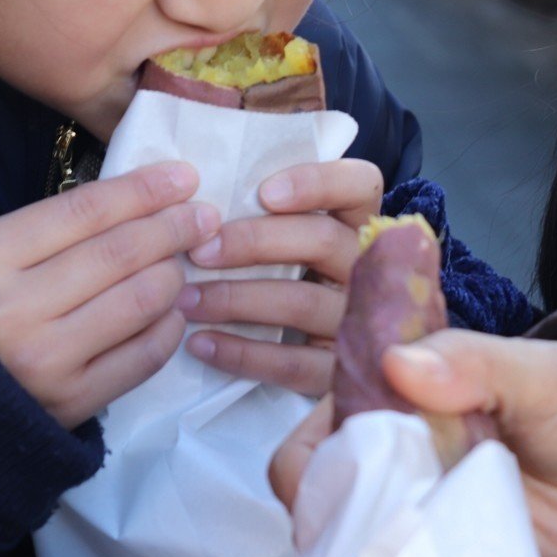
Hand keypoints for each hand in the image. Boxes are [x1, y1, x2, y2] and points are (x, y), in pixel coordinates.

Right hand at [0, 162, 219, 427]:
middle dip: (174, 227)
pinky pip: (145, 354)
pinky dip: (169, 326)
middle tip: (205, 217)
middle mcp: (10, 308)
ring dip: (174, 276)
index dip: (144, 190)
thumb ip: (56, 228)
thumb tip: (150, 199)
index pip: (85, 210)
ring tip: (181, 267)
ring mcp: (43, 359)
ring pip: (141, 299)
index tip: (184, 177)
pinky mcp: (72, 401)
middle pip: (120, 253)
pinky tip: (171, 312)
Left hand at [177, 159, 383, 395]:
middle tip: (200, 251)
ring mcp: (360, 323)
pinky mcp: (342, 372)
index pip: (359, 185)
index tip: (264, 193)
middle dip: (254, 242)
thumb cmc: (294, 280)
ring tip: (186, 300)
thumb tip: (200, 199)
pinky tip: (201, 344)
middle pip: (322, 241)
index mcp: (361, 225)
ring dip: (236, 299)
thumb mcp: (297, 242)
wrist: (347, 365)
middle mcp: (370, 270)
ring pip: (302, 302)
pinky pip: (292, 363)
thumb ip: (269, 216)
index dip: (316, 183)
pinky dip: (242, 353)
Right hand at [269, 331, 556, 556]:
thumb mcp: (534, 371)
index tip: (333, 509)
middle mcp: (394, 468)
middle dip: (332, 547)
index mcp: (391, 408)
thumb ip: (472, 363)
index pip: (311, 449)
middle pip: (325, 517)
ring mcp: (423, 521)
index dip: (309, 481)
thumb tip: (403, 364)